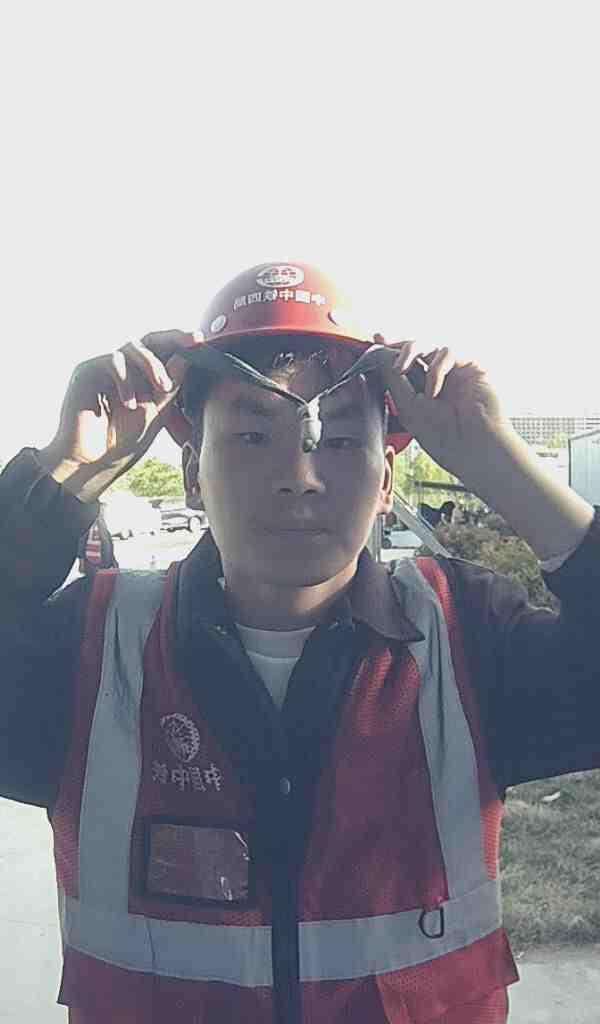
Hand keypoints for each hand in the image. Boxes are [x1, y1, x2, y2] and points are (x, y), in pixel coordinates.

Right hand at [38, 329, 196, 499]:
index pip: (162, 351)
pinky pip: (112, 361)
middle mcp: (123, 369)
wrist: (92, 465)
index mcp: (141, 378)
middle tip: (192, 343)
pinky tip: (129, 403)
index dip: (180, 342)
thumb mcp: (156, 414)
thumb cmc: (122, 443)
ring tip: (162, 387)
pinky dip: (125, 379)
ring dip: (152, 364)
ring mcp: (104, 369)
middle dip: (172, 339)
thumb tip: (186, 358)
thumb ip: (170, 388)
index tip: (200, 339)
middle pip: (148, 341)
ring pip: (132, 347)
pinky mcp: (86, 372)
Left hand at [374, 334, 513, 480]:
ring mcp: (456, 371)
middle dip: (396, 346)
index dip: (389, 350)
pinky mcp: (472, 366)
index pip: (404, 363)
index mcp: (422, 389)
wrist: (473, 449)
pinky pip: (448, 352)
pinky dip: (435, 370)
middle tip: (381, 346)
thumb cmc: (442, 436)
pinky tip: (433, 392)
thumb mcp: (407, 406)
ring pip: (429, 345)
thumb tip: (378, 351)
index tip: (375, 340)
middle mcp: (439, 378)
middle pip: (415, 348)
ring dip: (409, 354)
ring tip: (400, 371)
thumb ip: (392, 378)